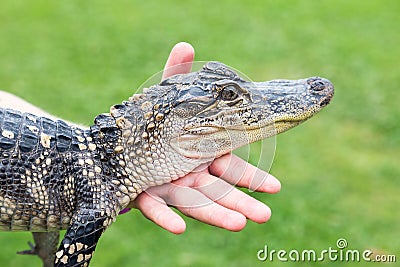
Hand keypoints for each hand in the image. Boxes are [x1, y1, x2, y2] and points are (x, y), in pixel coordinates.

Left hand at [130, 42, 280, 233]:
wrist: (110, 143)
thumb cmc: (147, 123)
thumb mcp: (164, 99)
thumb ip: (177, 77)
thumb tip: (186, 45)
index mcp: (199, 153)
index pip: (231, 166)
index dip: (252, 177)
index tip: (275, 188)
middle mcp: (188, 173)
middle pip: (219, 189)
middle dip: (241, 202)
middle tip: (264, 215)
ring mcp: (168, 187)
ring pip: (196, 203)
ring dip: (217, 214)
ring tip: (239, 225)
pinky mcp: (144, 196)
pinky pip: (155, 208)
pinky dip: (166, 217)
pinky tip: (179, 228)